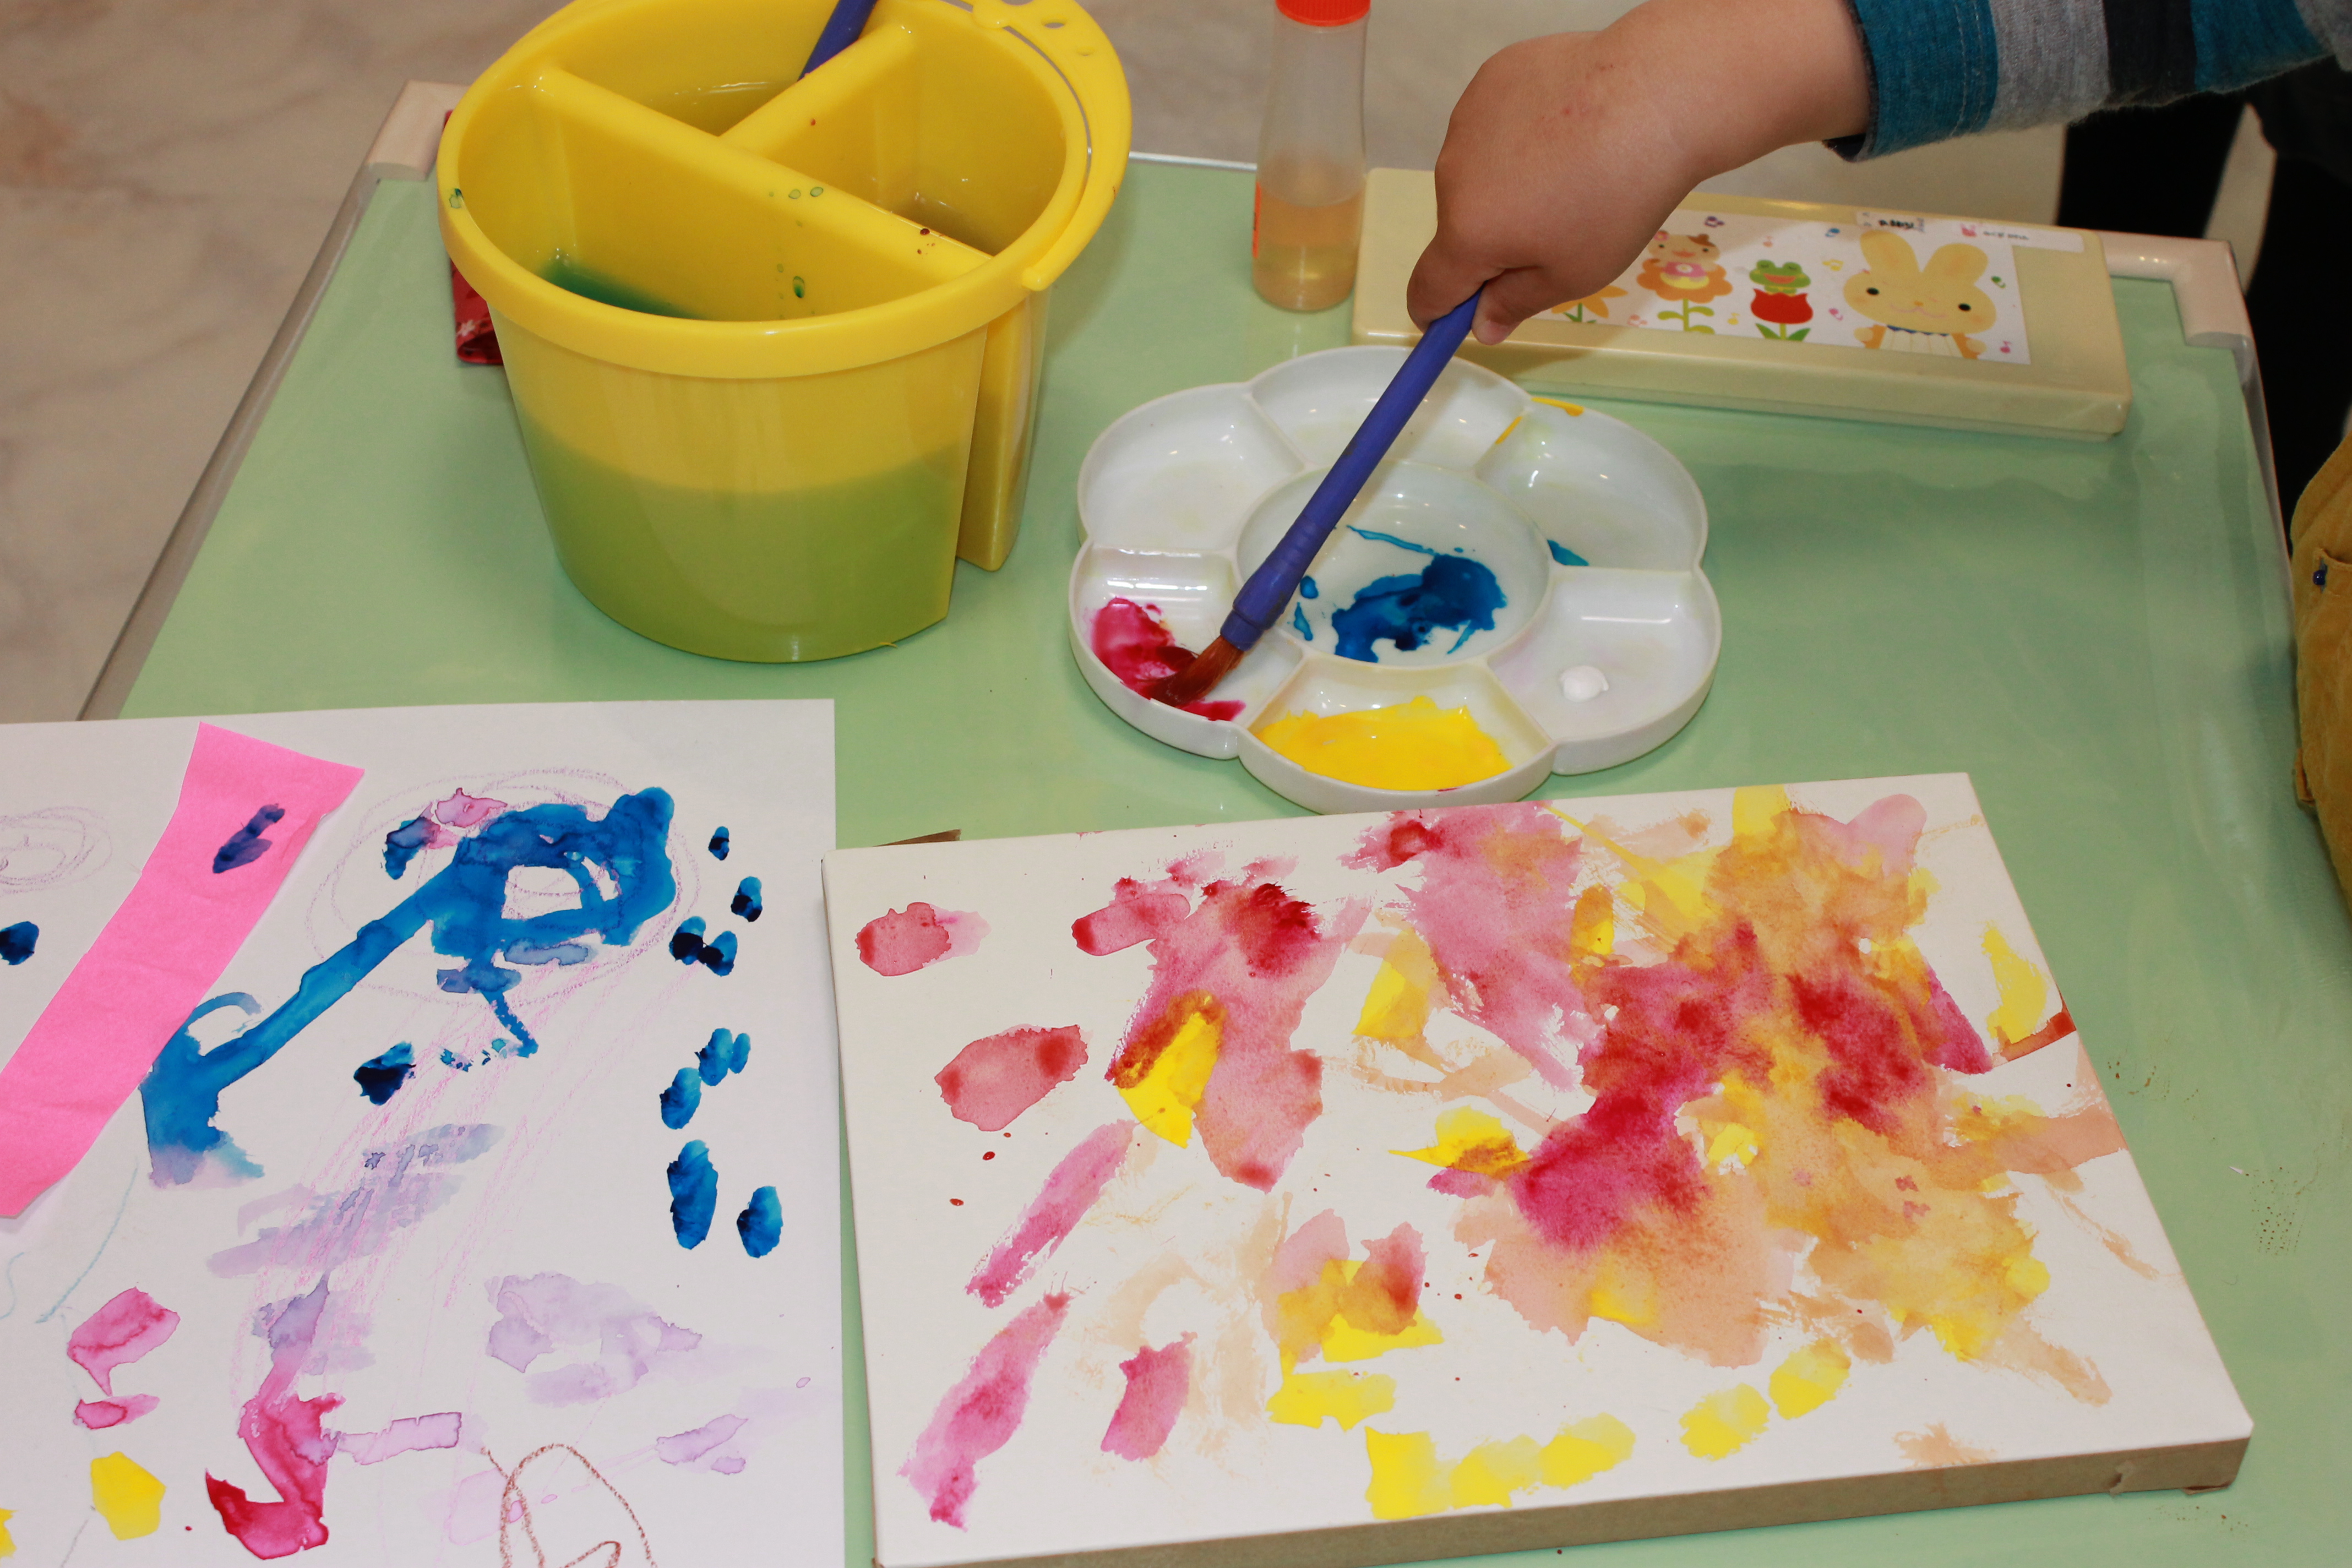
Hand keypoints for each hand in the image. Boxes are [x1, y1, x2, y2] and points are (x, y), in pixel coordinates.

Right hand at [1407, 0, 1870, 344]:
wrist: (1655, 93)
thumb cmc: (1617, 200)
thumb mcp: (1574, 274)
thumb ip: (1516, 303)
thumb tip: (1480, 327)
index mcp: (1467, 234)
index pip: (1426, 289)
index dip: (1440, 313)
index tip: (1464, 315)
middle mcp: (1450, 176)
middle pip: (1459, 225)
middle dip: (1493, 235)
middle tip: (1561, 222)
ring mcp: (1468, 120)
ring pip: (1475, 169)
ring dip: (1506, 178)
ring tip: (1571, 163)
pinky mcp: (1493, 77)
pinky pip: (1494, 120)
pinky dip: (1520, 130)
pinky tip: (1568, 121)